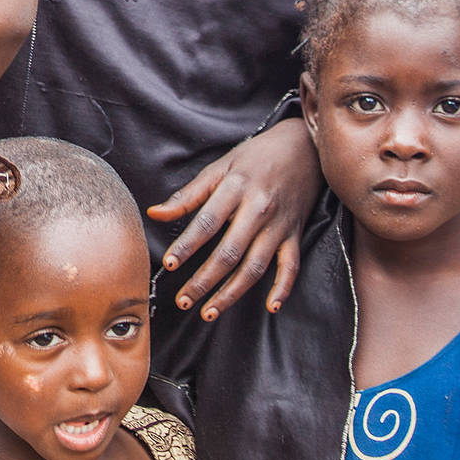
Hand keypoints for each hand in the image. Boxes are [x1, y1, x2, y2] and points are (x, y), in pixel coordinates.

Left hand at [148, 116, 320, 319]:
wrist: (304, 147)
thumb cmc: (255, 156)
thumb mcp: (220, 167)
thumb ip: (188, 195)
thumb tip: (154, 213)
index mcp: (235, 190)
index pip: (206, 223)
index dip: (187, 245)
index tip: (169, 265)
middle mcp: (258, 210)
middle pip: (228, 252)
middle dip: (204, 280)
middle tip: (183, 300)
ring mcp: (279, 226)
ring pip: (255, 267)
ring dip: (231, 293)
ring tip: (209, 312)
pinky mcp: (295, 235)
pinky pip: (291, 266)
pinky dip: (283, 288)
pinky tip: (270, 307)